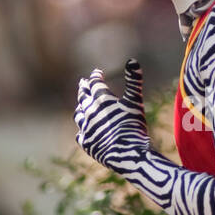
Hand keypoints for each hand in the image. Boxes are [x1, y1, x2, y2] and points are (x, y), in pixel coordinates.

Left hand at [74, 59, 151, 173]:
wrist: (126, 153)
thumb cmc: (133, 126)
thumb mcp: (135, 102)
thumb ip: (134, 82)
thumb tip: (132, 60)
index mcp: (101, 99)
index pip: (95, 83)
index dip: (96, 76)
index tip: (97, 73)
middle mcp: (90, 111)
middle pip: (83, 96)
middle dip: (84, 89)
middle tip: (83, 83)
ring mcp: (86, 127)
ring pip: (79, 114)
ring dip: (80, 108)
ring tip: (81, 105)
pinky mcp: (86, 142)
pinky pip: (80, 133)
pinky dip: (82, 129)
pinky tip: (83, 130)